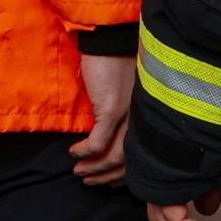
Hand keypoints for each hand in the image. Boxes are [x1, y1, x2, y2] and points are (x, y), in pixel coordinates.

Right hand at [70, 53, 134, 185]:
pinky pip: (98, 142)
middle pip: (129, 162)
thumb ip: (123, 116)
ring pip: (114, 157)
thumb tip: (109, 140)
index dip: (123, 173)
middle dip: (106, 177)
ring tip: (80, 172)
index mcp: (145, 117)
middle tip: (89, 181)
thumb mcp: (123, 95)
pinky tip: (74, 152)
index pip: (141, 156)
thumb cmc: (116, 63)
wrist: (110, 39)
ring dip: (94, 169)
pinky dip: (85, 152)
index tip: (108, 180)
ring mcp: (128, 115)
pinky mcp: (112, 109)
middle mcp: (141, 119)